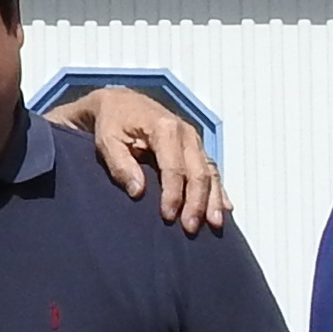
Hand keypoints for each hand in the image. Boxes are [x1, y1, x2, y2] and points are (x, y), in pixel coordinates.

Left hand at [51, 84, 230, 230]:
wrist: (120, 102)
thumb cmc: (112, 123)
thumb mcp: (107, 141)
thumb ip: (121, 165)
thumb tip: (138, 192)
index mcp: (164, 128)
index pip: (174, 167)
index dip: (173, 194)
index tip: (168, 216)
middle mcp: (185, 132)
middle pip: (198, 172)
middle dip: (197, 202)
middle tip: (191, 228)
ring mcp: (193, 140)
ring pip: (210, 172)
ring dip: (213, 200)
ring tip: (214, 224)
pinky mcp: (196, 147)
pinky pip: (211, 169)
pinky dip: (219, 189)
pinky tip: (225, 207)